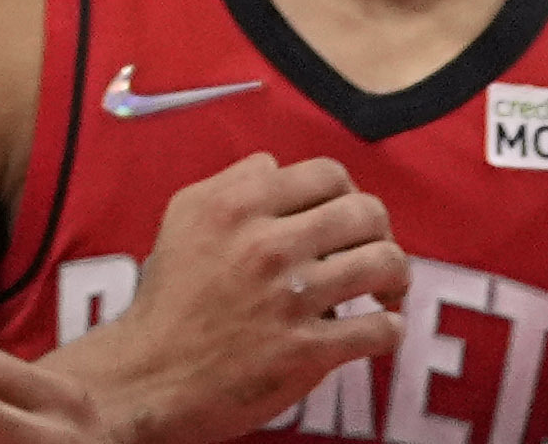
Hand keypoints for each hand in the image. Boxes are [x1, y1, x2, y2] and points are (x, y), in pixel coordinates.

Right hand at [61, 157, 407, 443]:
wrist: (151, 377)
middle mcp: (268, 245)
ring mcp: (291, 300)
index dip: (347, 193)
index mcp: (239, 205)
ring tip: (386, 293)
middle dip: (381, 232)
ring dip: (396, 278)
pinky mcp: (308, 352)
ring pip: (384, 263)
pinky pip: (381, 330)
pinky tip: (379, 331)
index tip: (345, 220)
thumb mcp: (185, 216)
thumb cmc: (170, 297)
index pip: (329, 174)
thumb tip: (279, 171)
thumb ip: (233, 183)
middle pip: (366, 213)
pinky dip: (390, 329)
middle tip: (373, 253)